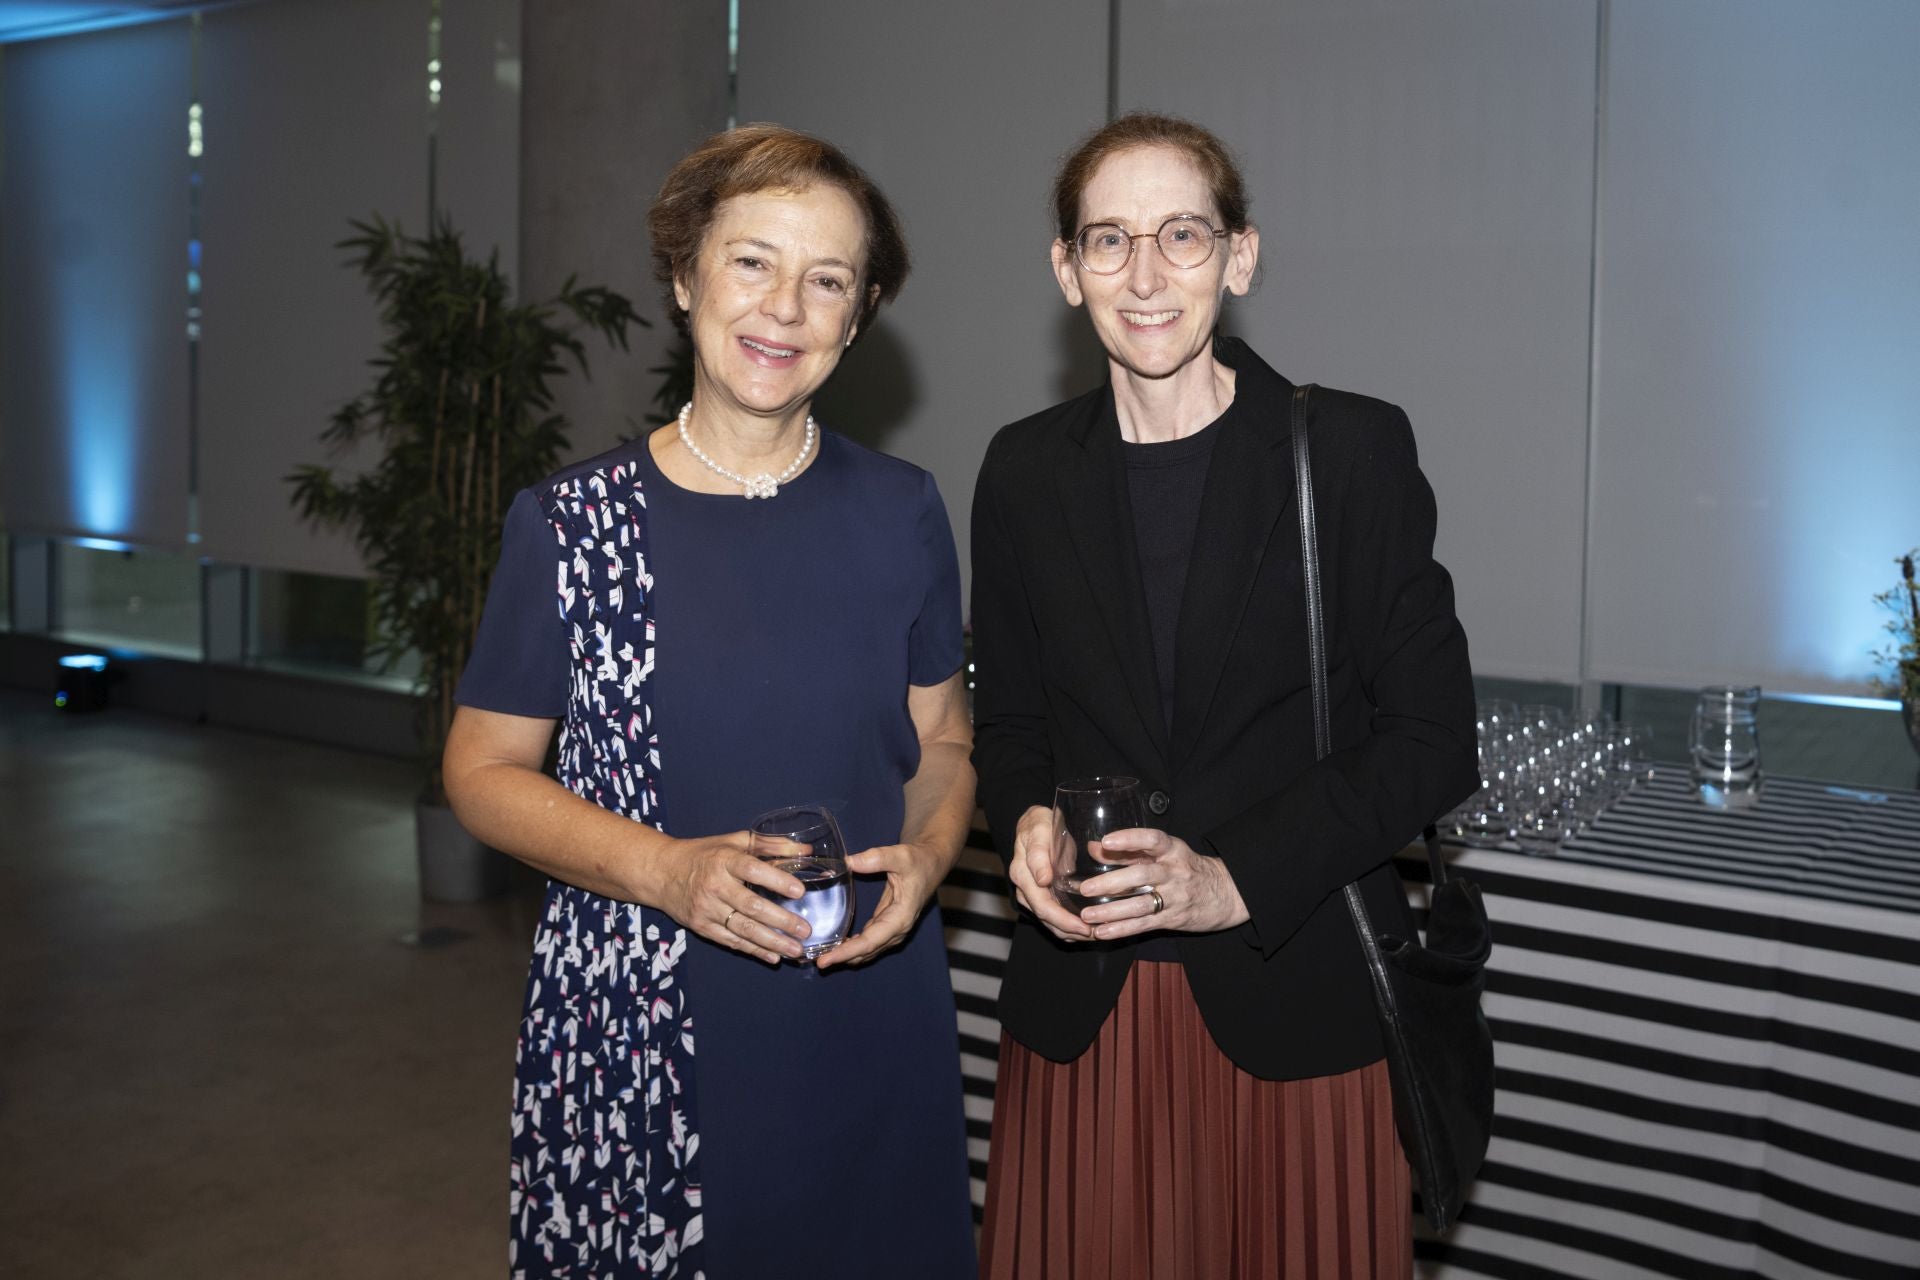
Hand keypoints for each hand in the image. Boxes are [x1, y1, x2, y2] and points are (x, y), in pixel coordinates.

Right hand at [659, 832, 811, 964]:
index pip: (753, 870)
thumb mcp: (734, 841)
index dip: (777, 881)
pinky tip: (774, 956)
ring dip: (772, 942)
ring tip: (795, 950)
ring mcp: (707, 909)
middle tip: (805, 930)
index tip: (800, 891)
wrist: (662, 873)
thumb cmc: (705, 854)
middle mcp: (715, 885)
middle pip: (751, 906)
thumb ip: (770, 844)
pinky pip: (731, 941)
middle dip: (781, 920)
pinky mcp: (701, 926)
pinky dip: (753, 950)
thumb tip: (806, 850)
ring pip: (743, 929)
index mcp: (725, 860)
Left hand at [814, 840, 943, 969]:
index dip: (846, 952)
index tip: (826, 959)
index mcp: (901, 917)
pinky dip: (852, 947)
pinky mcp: (886, 924)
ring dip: (845, 955)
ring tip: (820, 956)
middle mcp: (897, 929)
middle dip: (841, 958)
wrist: (931, 862)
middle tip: (815, 960)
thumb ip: (876, 858)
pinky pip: (868, 942)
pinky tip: (836, 946)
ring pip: (867, 950)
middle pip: (866, 952)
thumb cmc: (918, 860)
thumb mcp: (900, 855)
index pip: (870, 942)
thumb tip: (848, 862)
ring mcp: (892, 929)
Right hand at [1005, 804, 1093, 941]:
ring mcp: (1031, 896)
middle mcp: (1024, 890)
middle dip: (1071, 930)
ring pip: (1049, 923)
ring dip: (1071, 932)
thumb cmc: (1039, 826)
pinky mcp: (1040, 898)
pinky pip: (1053, 919)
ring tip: (1095, 934)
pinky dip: (1068, 928)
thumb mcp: (1039, 831)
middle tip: (1095, 934)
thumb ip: (1039, 854)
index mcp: (1022, 874)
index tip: (1085, 927)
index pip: (1042, 905)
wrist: (1033, 826)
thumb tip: (1042, 880)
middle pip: (1047, 918)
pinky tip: (1086, 929)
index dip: (1064, 920)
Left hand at [1076, 829, 1248, 938]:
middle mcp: (1174, 872)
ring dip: (1112, 911)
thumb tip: (1094, 846)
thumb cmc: (1186, 868)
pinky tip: (1102, 932)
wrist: (1226, 892)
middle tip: (1086, 888)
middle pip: (1142, 875)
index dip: (1130, 839)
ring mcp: (1175, 897)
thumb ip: (1128, 851)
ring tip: (1087, 915)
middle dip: (1112, 882)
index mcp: (1172, 850)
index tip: (1107, 841)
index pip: (1152, 840)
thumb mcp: (1164, 853)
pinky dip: (1122, 929)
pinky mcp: (1173, 919)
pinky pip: (1144, 924)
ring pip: (1141, 904)